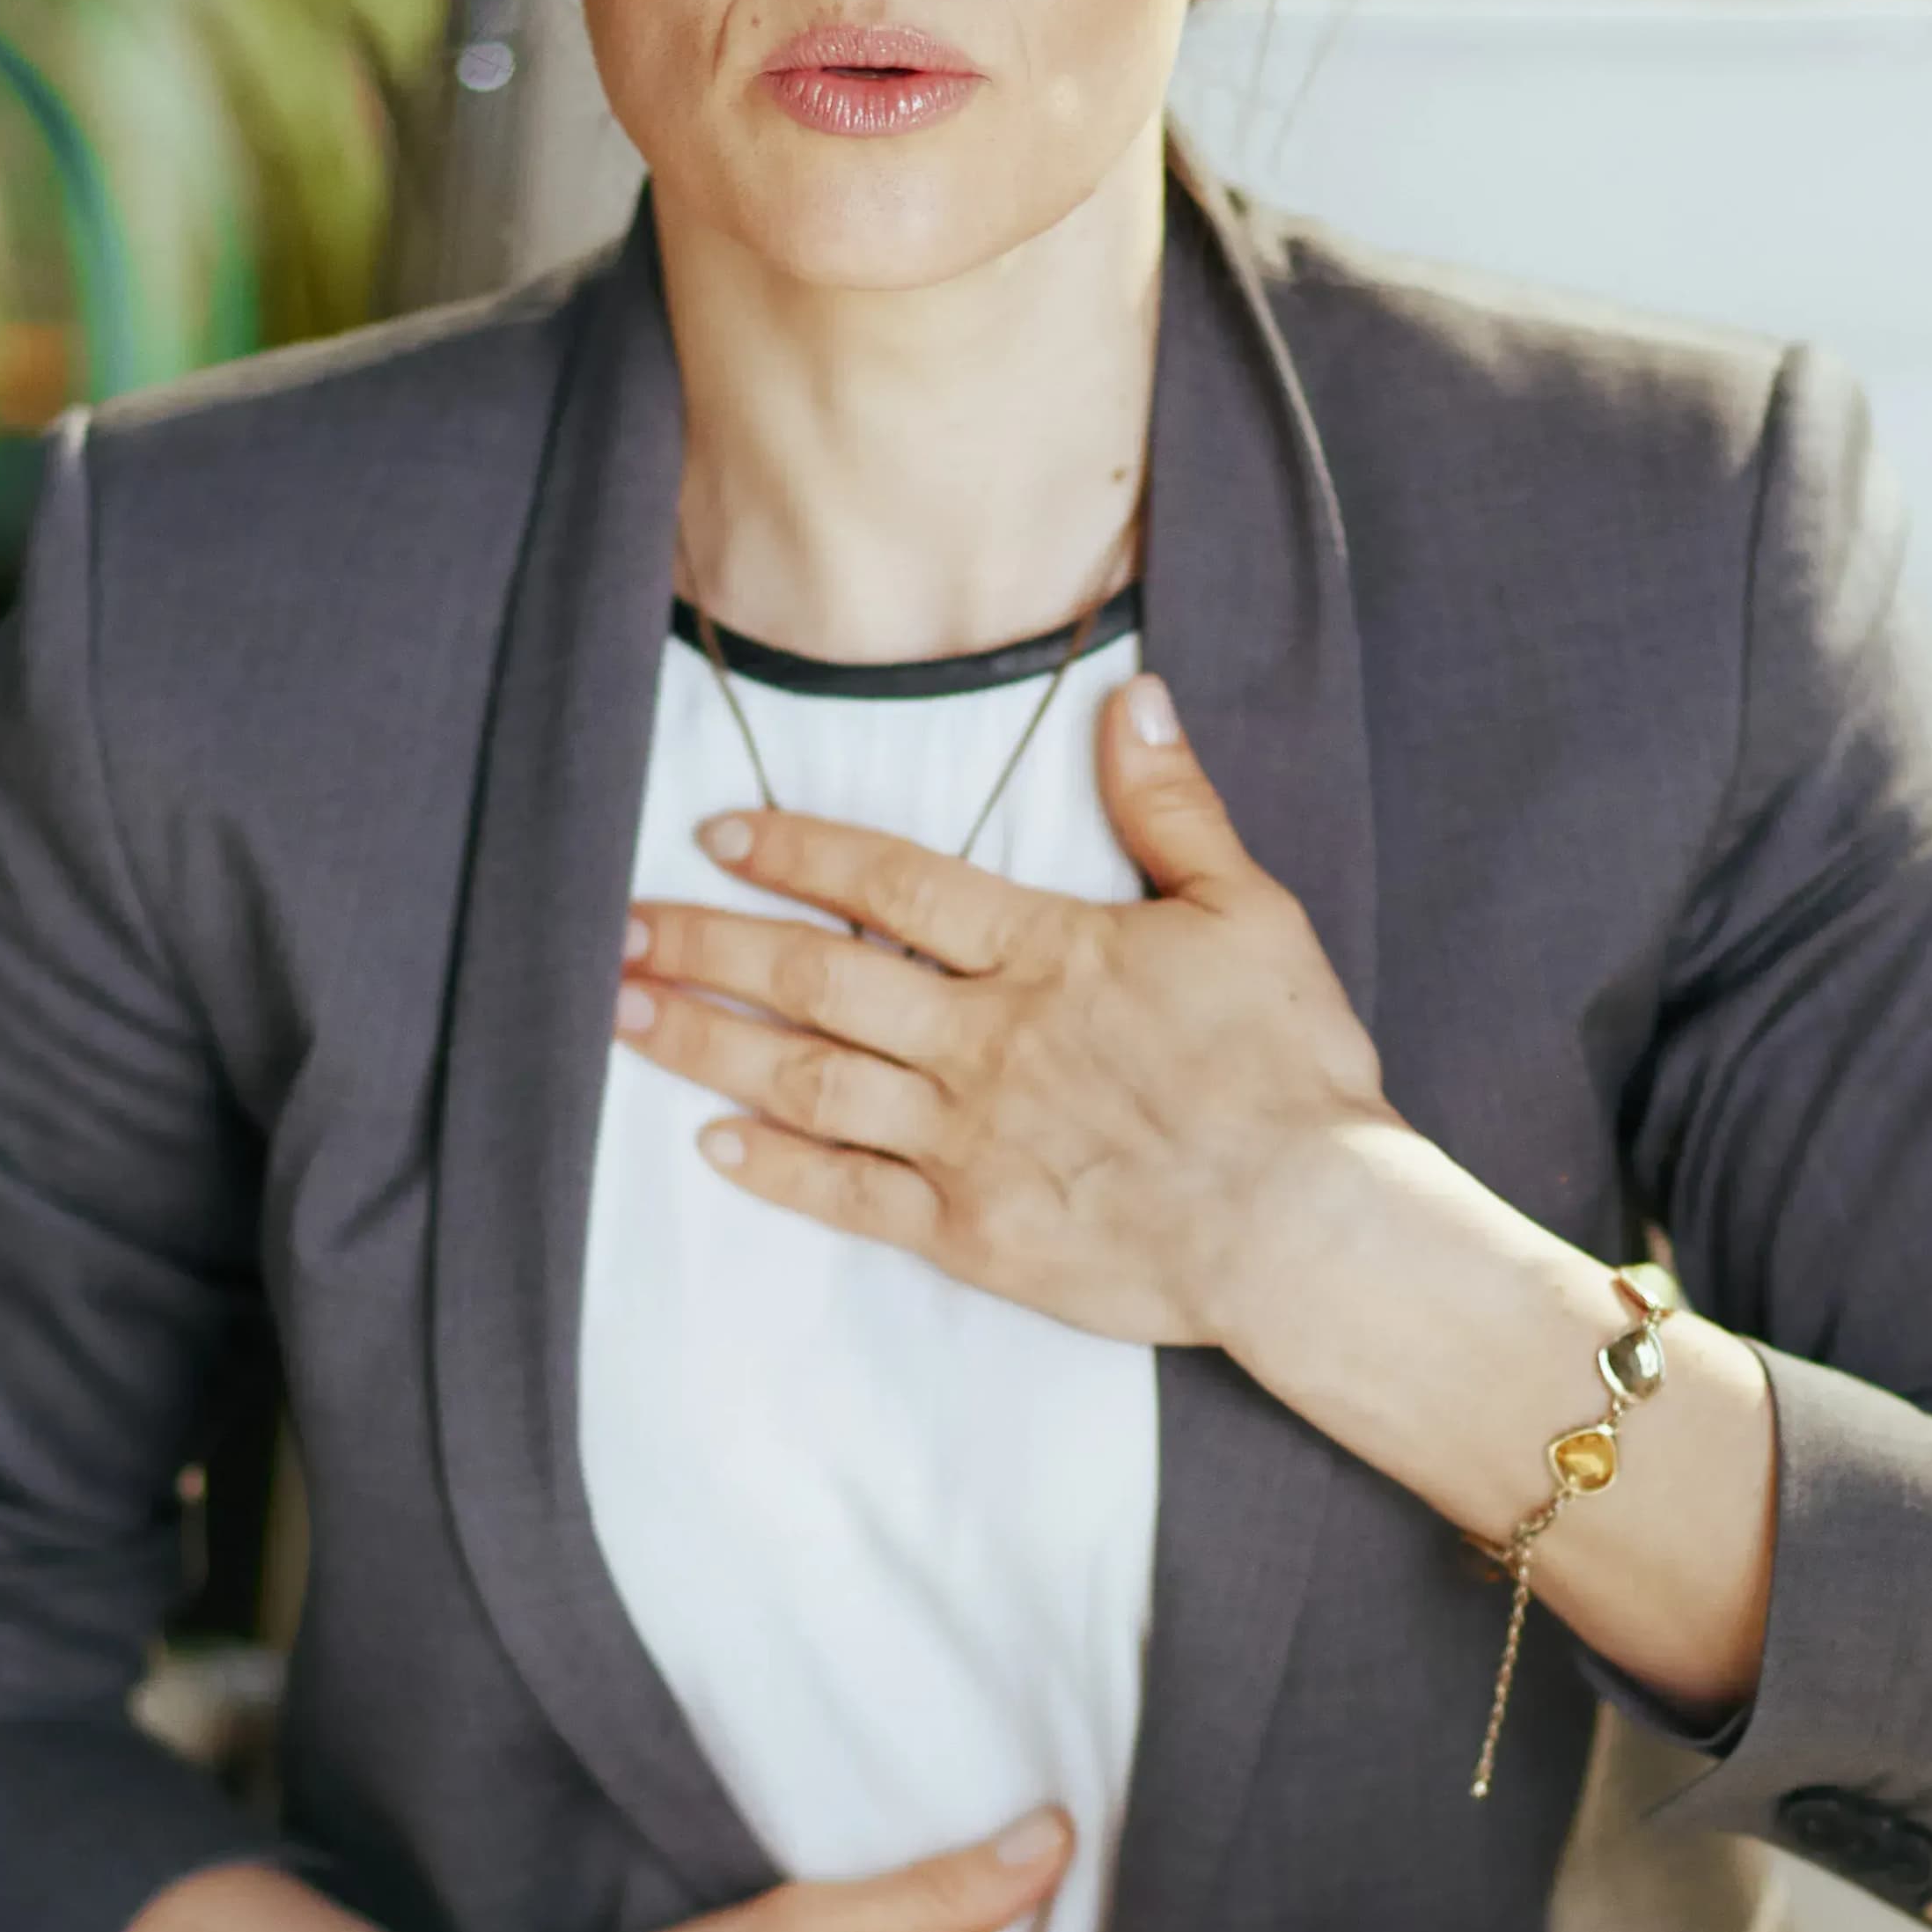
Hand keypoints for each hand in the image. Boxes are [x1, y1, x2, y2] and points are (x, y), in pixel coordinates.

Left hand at [614, 673, 1390, 1349]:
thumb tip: (1132, 697)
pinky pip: (850, 1196)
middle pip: (817, 979)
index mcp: (1046, 953)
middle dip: (708, 946)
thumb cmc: (1290, 1070)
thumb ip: (1175, 806)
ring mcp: (969, 1142)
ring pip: (808, 1081)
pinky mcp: (974, 1234)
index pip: (892, 885)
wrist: (1310, 1228)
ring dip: (708, 1046)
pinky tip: (712, 1144)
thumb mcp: (1251, 910)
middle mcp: (985, 1041)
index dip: (797, 853)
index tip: (719, 834)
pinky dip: (775, 1169)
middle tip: (621, 928)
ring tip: (626, 1014)